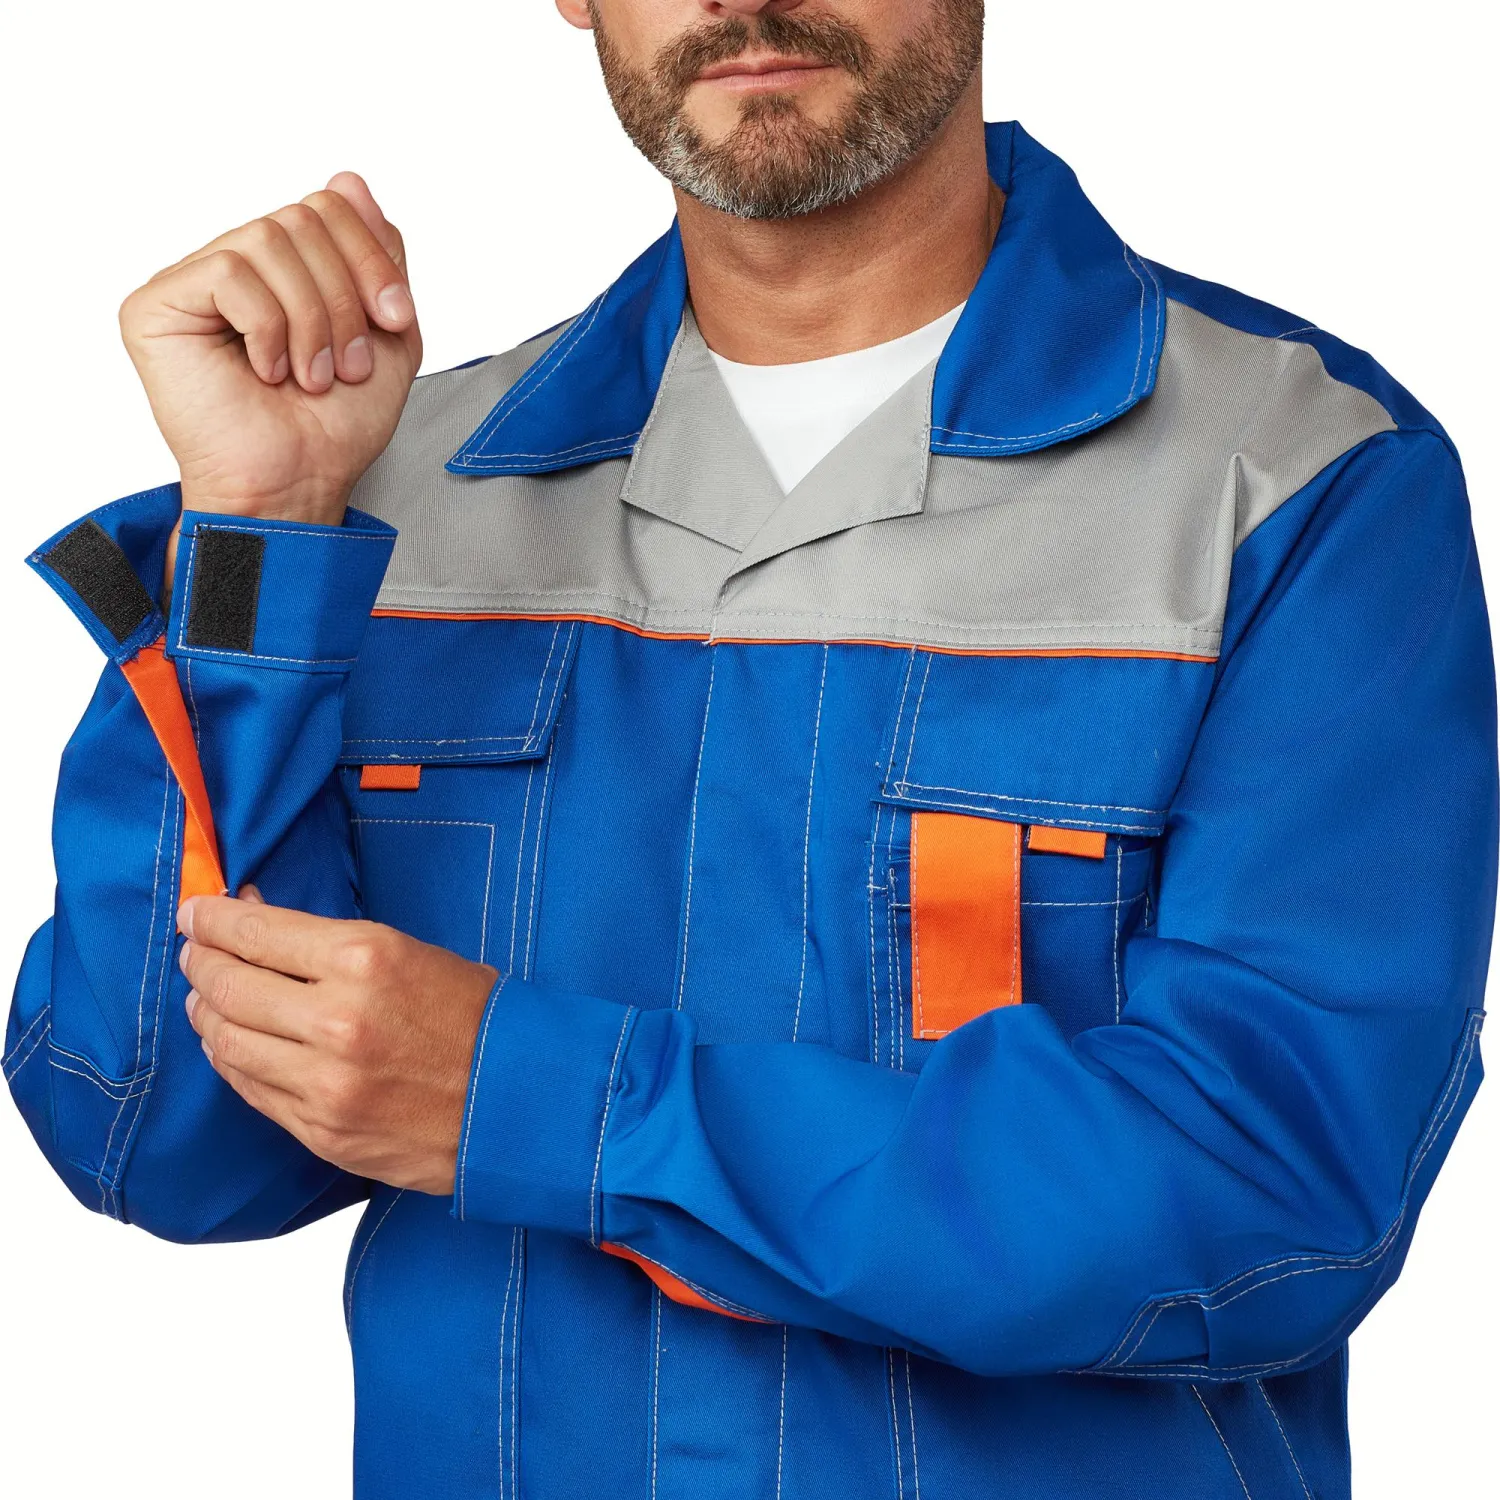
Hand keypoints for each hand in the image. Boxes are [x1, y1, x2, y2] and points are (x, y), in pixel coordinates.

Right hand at [118, 173, 423, 589]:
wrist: (299, 485)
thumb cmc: (334, 429)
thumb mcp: (388, 335)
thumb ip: (378, 257)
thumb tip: (347, 181)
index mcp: (287, 270)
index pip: (330, 206)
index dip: (372, 257)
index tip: (394, 320)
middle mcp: (237, 268)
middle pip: (302, 217)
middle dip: (344, 296)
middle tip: (344, 366)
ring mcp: (193, 284)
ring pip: (267, 238)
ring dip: (311, 318)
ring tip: (311, 377)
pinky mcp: (155, 306)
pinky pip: (228, 269)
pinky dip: (266, 326)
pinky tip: (266, 371)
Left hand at [177, 889, 497, 1195]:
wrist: (522, 1099)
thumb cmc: (478, 1018)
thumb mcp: (413, 953)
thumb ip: (333, 945)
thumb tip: (257, 922)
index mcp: (364, 960)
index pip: (254, 932)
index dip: (211, 919)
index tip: (196, 911)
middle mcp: (336, 1019)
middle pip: (227, 986)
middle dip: (200, 962)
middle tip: (195, 950)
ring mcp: (324, 1082)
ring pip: (226, 1041)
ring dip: (206, 1013)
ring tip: (205, 997)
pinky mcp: (321, 1130)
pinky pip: (249, 1088)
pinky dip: (231, 1059)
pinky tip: (232, 1042)